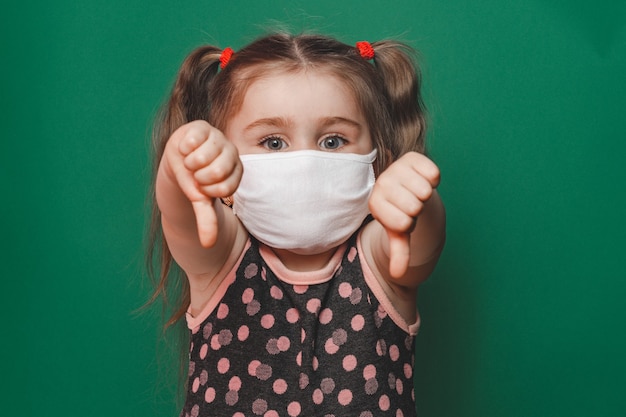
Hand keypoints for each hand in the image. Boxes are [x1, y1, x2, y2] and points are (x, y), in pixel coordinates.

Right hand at [166, 120, 242, 246]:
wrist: (178, 160)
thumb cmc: (194, 181)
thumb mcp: (201, 200)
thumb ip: (207, 220)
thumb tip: (208, 244)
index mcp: (236, 170)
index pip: (225, 188)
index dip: (208, 192)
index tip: (203, 188)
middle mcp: (231, 152)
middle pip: (217, 172)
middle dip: (199, 179)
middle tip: (196, 174)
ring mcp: (218, 137)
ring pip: (203, 158)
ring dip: (190, 164)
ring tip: (190, 162)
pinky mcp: (202, 127)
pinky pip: (192, 141)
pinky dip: (184, 149)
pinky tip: (186, 148)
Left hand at [368, 152, 439, 277]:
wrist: (408, 189)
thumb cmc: (402, 213)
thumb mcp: (399, 234)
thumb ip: (398, 253)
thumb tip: (396, 274)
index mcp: (375, 203)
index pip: (403, 223)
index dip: (409, 224)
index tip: (403, 218)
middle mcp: (382, 183)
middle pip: (414, 207)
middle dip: (418, 210)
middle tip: (411, 204)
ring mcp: (396, 168)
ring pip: (424, 191)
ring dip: (426, 196)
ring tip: (416, 193)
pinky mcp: (412, 157)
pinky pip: (433, 174)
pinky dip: (434, 180)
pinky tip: (424, 180)